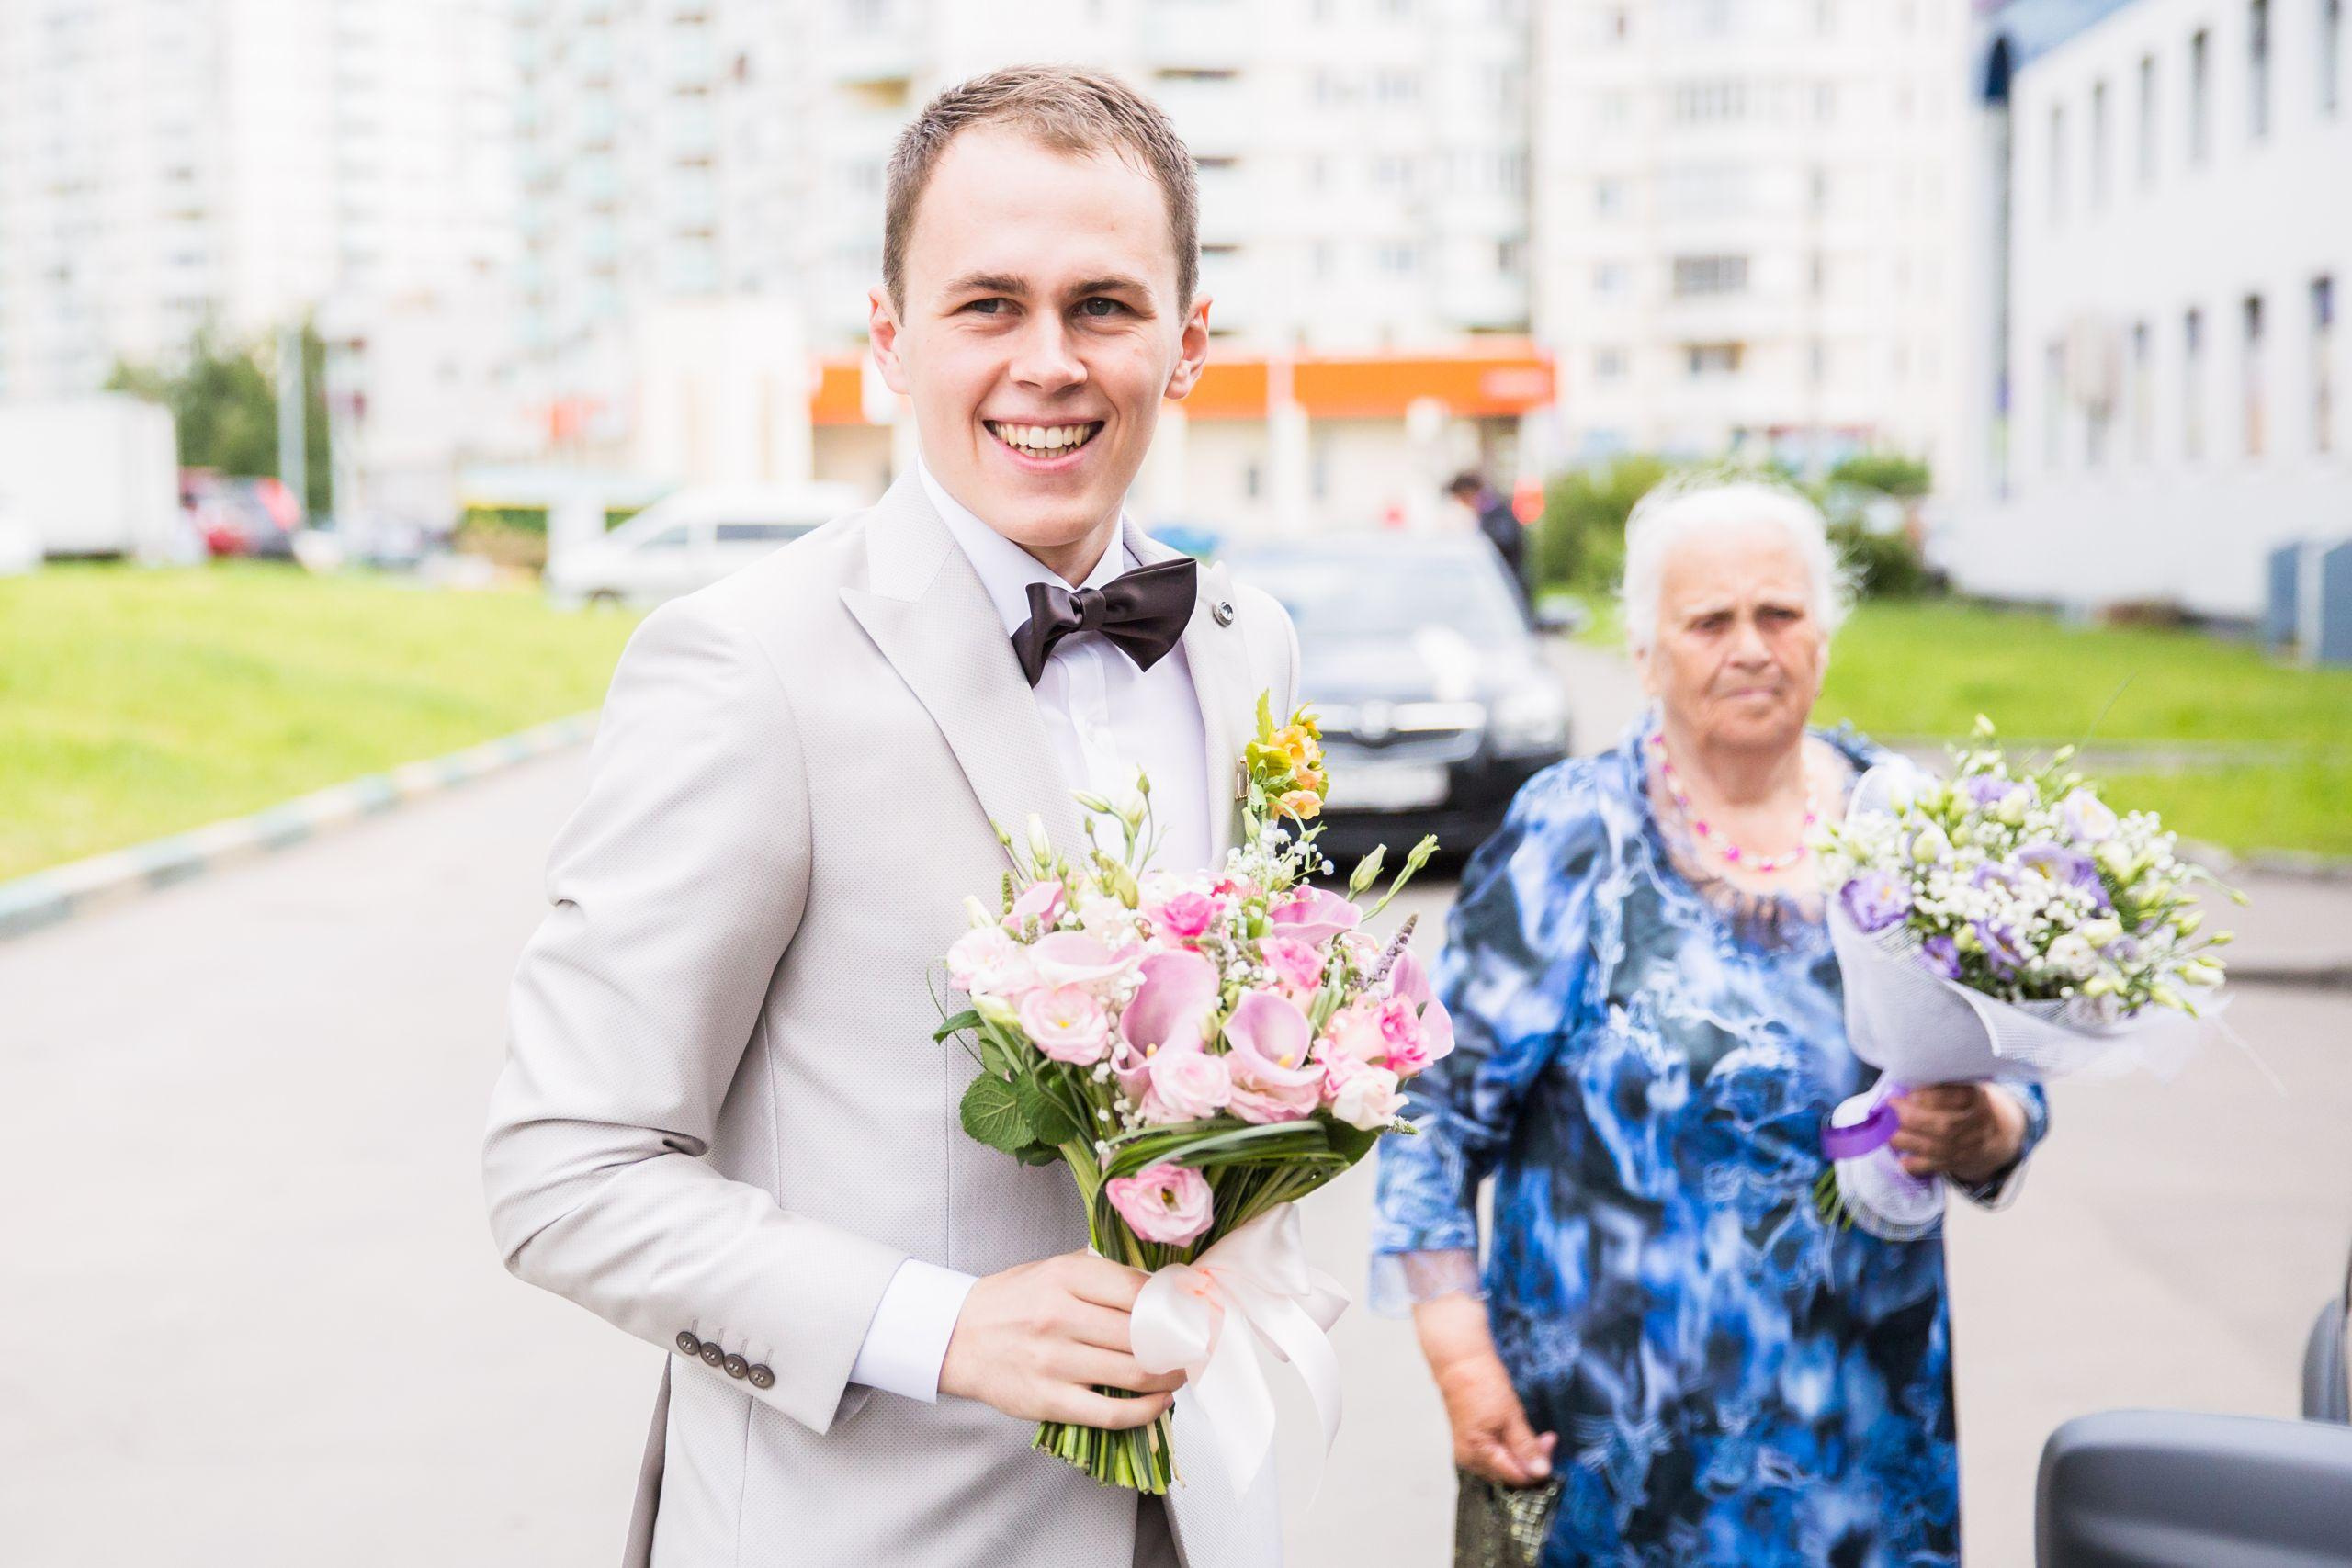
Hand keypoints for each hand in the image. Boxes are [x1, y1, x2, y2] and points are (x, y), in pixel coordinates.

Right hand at [937, 1251, 1184, 1426]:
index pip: (1137, 1289)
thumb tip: (1159, 1282)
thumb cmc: (1012, 1302)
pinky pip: (1111, 1412)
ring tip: (1180, 1373)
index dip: (1174, 1304)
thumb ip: (1100, 1272)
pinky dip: (1145, 1410)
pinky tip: (1159, 1402)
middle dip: (1179, 1344)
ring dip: (1170, 1377)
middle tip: (1194, 1347)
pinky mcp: (1049, 1400)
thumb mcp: (1051, 1268)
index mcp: (1065, 1277)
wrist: (958, 1338)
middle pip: (1142, 1334)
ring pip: (1134, 1373)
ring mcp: (1055, 1361)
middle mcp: (1060, 1316)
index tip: (1191, 1312)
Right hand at [1413, 1293, 1556, 1487]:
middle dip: (1532, 1459)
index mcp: (1477, 1455)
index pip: (1516, 1477)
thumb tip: (1541, 1472)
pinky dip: (1512, 1448)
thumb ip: (1526, 1447)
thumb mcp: (1511, 1416)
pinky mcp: (1472, 1444)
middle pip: (1510, 1474)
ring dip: (1524, 1454)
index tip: (1550, 1442)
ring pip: (1505, 1465)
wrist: (1460, 1363)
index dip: (1537, 1466)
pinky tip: (1521, 1436)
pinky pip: (1498, 1455)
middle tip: (1548, 1437)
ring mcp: (1469, 1453)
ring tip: (1538, 1435)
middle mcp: (1470, 1461)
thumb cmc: (1482, 1385)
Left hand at [1892, 1083, 2026, 1183]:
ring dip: (1906, 1140)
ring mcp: (1969, 1146)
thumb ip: (1939, 1083)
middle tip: (1889, 1110)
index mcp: (1977, 1098)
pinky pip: (1934, 1166)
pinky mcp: (1958, 1162)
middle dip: (1912, 1118)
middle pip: (1945, 1126)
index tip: (1909, 1093)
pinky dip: (1915, 1164)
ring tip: (1885, 1132)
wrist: (1993, 1134)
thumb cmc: (1963, 1102)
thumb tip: (1901, 1081)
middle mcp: (1976, 1123)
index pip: (1961, 1097)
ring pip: (1936, 1148)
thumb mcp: (1961, 1085)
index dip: (1933, 1096)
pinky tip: (1900, 1158)